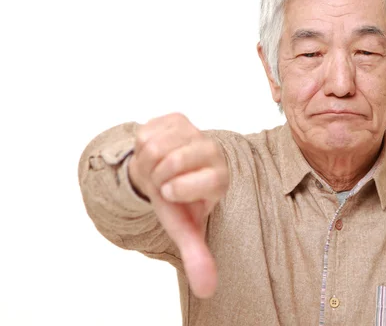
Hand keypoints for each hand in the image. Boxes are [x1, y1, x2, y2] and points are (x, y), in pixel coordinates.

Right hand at [128, 113, 228, 297]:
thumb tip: (207, 290)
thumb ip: (197, 256)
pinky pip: (147, 130)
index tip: (171, 193)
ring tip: (157, 168)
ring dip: (148, 162)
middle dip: (157, 176)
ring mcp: (196, 131)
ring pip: (157, 145)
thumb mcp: (184, 229)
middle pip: (173, 160)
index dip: (179, 189)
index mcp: (220, 177)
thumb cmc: (176, 202)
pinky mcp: (177, 118)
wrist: (163, 173)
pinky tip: (154, 153)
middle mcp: (214, 151)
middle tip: (161, 181)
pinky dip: (143, 147)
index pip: (203, 180)